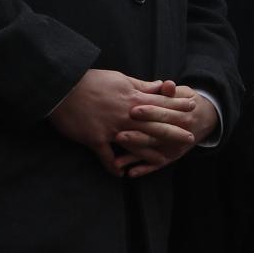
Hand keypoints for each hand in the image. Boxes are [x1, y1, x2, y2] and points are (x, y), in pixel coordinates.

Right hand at [49, 71, 194, 176]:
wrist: (61, 86)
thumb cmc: (89, 80)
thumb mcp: (119, 78)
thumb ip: (141, 85)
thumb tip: (160, 85)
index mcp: (132, 98)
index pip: (161, 103)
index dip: (178, 107)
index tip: (193, 109)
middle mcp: (126, 115)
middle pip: (155, 126)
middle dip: (174, 132)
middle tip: (189, 138)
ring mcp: (111, 129)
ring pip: (136, 144)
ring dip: (149, 154)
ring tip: (163, 161)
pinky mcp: (94, 138)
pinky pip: (106, 156)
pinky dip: (113, 166)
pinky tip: (120, 174)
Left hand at [116, 82, 220, 177]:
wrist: (205, 119)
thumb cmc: (186, 103)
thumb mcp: (183, 94)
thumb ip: (171, 92)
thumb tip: (167, 84)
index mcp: (183, 116)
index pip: (165, 114)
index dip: (150, 113)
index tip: (133, 110)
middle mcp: (181, 134)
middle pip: (158, 135)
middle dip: (138, 137)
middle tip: (119, 136)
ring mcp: (175, 147)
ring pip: (155, 153)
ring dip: (136, 158)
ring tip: (117, 161)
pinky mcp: (171, 157)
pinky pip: (156, 165)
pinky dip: (144, 170)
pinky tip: (130, 173)